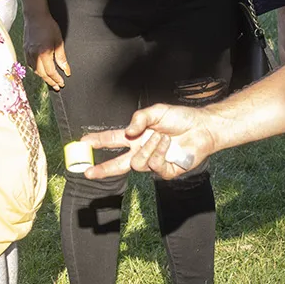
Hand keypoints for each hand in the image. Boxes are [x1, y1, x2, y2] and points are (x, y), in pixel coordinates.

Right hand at [24, 14, 69, 89]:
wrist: (35, 16)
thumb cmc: (49, 27)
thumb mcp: (59, 41)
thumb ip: (61, 57)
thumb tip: (66, 70)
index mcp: (44, 53)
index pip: (50, 72)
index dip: (56, 79)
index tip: (62, 83)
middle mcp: (34, 55)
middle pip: (42, 74)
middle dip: (50, 81)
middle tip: (57, 86)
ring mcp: (28, 53)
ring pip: (35, 70)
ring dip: (43, 77)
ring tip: (50, 81)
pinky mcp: (25, 50)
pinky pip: (30, 64)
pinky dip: (36, 70)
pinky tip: (41, 71)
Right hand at [80, 104, 226, 179]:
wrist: (202, 127)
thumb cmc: (181, 118)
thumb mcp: (157, 111)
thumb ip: (140, 118)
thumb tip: (128, 132)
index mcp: (137, 137)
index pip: (112, 141)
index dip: (97, 142)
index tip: (82, 143)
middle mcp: (143, 151)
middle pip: (117, 164)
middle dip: (101, 169)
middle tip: (86, 172)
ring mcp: (154, 163)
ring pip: (137, 164)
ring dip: (148, 148)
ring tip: (161, 137)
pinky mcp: (166, 171)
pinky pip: (154, 166)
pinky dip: (160, 152)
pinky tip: (168, 144)